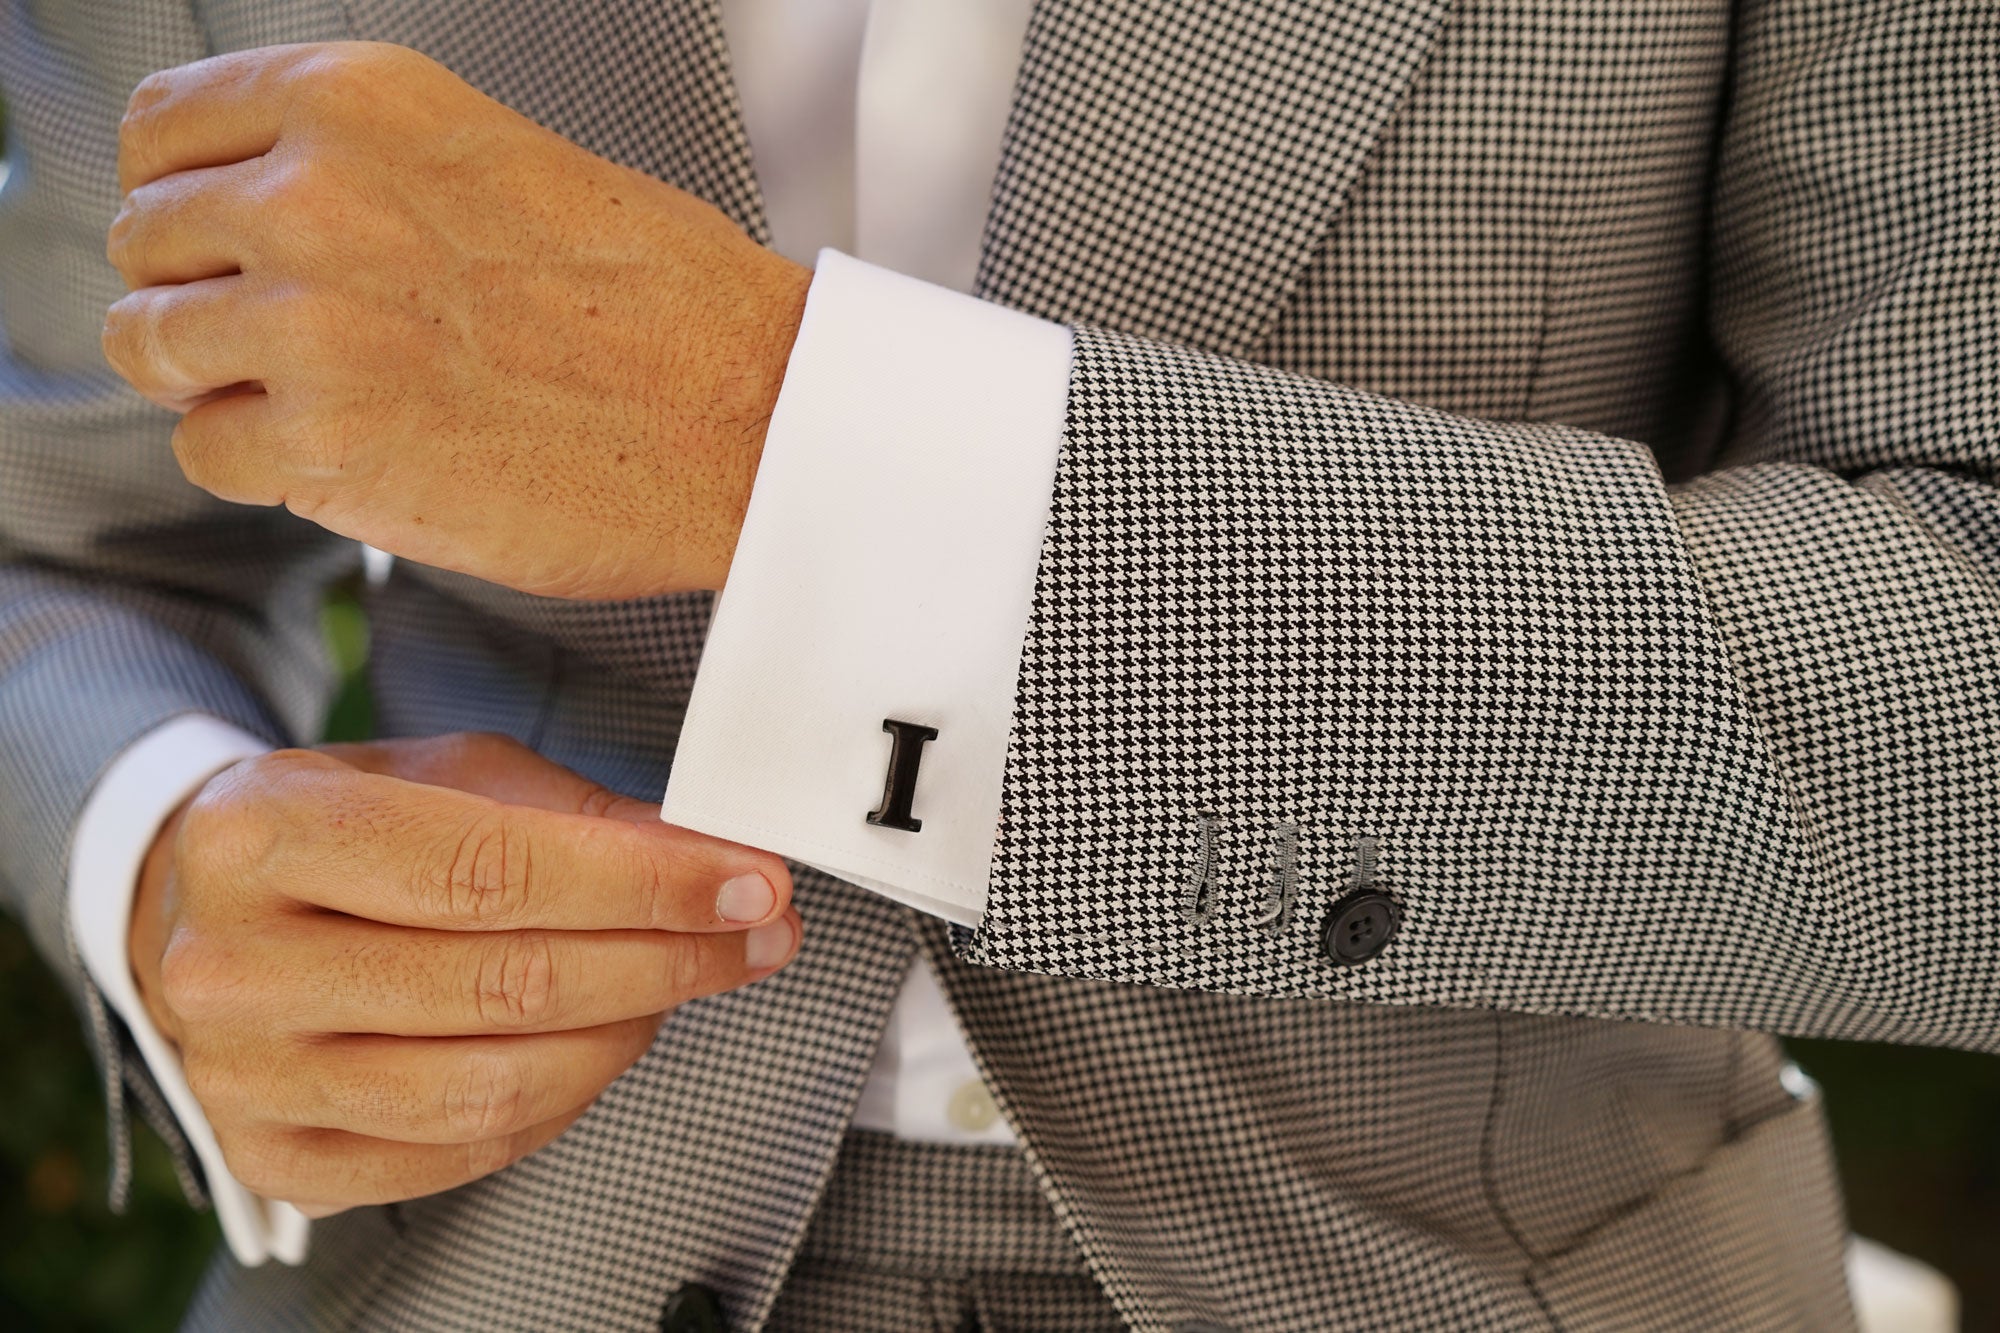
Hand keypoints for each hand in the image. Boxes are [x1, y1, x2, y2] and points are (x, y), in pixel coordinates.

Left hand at [102, 42, 810, 598]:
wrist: (753, 416)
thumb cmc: (665, 306)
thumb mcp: (502, 162)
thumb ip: (367, 172)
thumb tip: (264, 213)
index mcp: (361, 100)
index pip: (162, 129)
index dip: (182, 198)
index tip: (216, 244)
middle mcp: (316, 193)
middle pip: (146, 242)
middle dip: (203, 297)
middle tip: (288, 344)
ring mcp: (312, 320)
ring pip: (154, 347)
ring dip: (223, 384)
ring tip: (323, 403)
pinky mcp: (326, 442)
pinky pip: (207, 451)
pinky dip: (264, 466)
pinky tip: (353, 457)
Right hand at [128, 733, 799, 1215]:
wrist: (198, 903)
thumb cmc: (341, 823)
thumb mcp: (447, 773)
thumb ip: (577, 817)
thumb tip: (712, 863)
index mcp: (263, 834)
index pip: (490, 872)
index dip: (643, 885)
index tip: (749, 882)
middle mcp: (232, 966)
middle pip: (503, 986)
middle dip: (666, 960)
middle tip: (754, 935)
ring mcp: (244, 1078)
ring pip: (491, 1086)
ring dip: (627, 1035)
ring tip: (682, 984)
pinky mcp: (275, 1158)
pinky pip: (461, 1152)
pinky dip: (563, 1101)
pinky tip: (607, 1041)